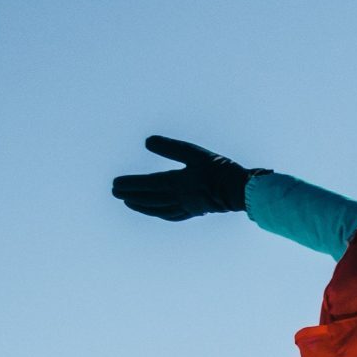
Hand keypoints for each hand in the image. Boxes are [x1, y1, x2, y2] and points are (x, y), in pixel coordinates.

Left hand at [112, 136, 261, 220]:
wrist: (241, 190)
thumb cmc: (219, 169)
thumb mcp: (194, 153)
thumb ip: (170, 148)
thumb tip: (146, 141)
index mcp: (177, 182)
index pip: (147, 184)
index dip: (130, 184)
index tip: (115, 183)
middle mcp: (178, 197)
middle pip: (149, 198)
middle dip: (131, 195)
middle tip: (115, 192)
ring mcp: (186, 206)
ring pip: (158, 208)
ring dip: (142, 206)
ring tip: (128, 202)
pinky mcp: (195, 210)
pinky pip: (173, 215)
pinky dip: (160, 214)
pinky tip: (156, 212)